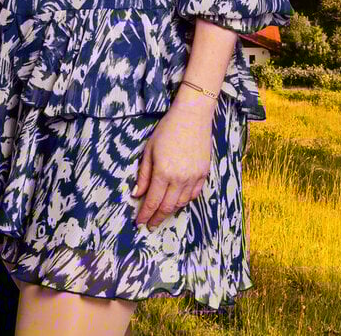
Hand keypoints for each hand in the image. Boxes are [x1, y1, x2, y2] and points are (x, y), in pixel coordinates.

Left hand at [133, 89, 214, 227]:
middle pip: (167, 207)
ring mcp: (194, 177)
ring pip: (181, 203)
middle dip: (157, 218)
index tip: (140, 222)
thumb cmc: (167, 130)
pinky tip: (178, 201)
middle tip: (150, 225)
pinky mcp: (204, 173)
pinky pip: (194, 195)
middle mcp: (179, 179)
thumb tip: (137, 194)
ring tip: (162, 213)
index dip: (145, 214)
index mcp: (163, 172)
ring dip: (170, 211)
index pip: (152, 201)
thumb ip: (143, 175)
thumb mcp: (149, 150)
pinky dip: (184, 201)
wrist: (193, 116)